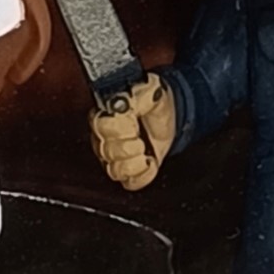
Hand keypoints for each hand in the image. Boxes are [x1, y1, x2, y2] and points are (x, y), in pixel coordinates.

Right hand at [89, 75, 176, 190]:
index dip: (119, 127)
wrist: (173, 118)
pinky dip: (143, 175)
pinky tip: (150, 162)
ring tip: (145, 150)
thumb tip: (127, 100)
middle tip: (140, 137)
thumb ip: (138, 95)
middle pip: (106, 151)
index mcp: (105, 115)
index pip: (101, 126)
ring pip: (115, 170)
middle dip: (128, 146)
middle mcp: (105, 138)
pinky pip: (129, 182)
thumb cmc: (157, 104)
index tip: (133, 122)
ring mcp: (114, 157)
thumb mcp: (151, 91)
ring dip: (135, 162)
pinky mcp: (128, 172)